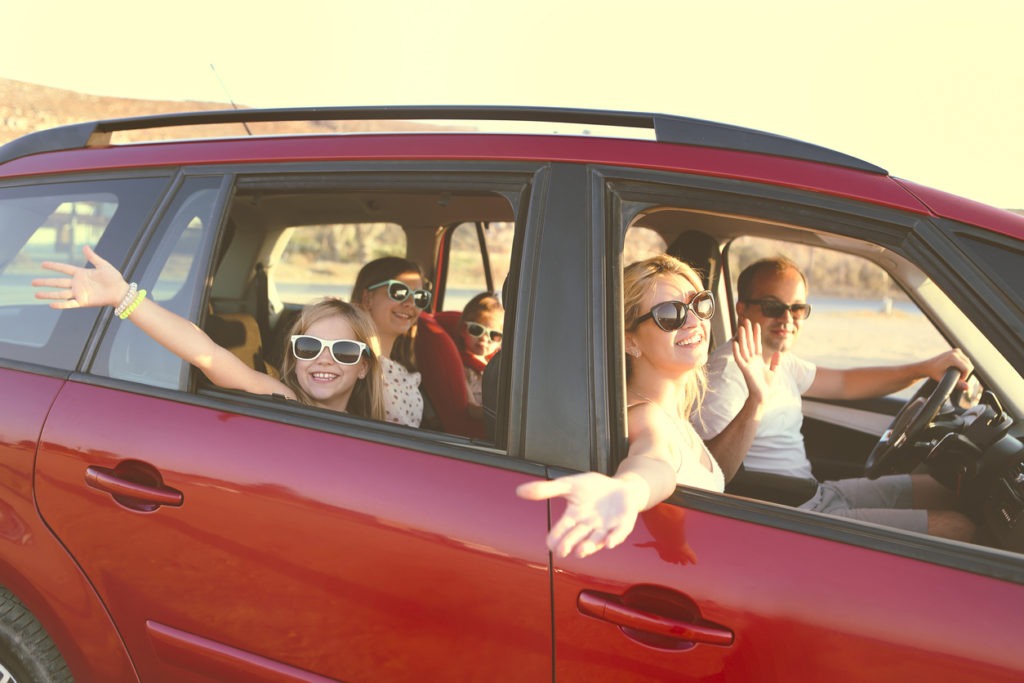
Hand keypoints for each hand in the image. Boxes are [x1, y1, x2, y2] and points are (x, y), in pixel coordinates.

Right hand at [32, 245, 128, 309]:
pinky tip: (51, 304)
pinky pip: (70, 304)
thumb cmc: (114, 278)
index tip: (42, 264)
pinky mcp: (83, 301)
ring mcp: (79, 293)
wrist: (121, 291)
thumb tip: (84, 246)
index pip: (63, 269)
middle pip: (57, 282)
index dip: (53, 266)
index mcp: (81, 274)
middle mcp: (77, 284)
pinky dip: (61, 305)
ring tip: (36, 294)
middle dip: (45, 282)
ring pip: (60, 294)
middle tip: (32, 282)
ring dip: (48, 294)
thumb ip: (93, 257)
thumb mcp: (103, 265)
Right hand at [516, 472, 644, 558]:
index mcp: (574, 518)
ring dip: (589, 546)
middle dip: (569, 544)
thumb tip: (519, 491)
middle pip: (577, 538)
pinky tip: (610, 542)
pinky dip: (615, 538)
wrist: (622, 488)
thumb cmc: (593, 488)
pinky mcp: (623, 524)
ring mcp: (606, 527)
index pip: (561, 530)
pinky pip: (618, 533)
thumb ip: (546, 490)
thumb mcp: (568, 485)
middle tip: (563, 551)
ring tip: (581, 550)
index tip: (550, 544)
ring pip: (596, 540)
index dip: (556, 537)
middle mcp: (589, 526)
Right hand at [732, 319, 778, 401]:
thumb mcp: (775, 372)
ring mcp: (747, 364)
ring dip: (742, 337)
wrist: (763, 396)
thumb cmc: (767, 386)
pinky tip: (735, 342)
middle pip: (749, 343)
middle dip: (748, 332)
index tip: (756, 324)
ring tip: (741, 327)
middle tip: (746, 320)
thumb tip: (779, 353)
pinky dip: (736, 351)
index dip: (756, 335)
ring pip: (744, 348)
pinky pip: (739, 359)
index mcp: (758, 360)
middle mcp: (751, 360)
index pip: (756, 344)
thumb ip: (776, 362)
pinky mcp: (744, 370)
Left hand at [926, 348, 973, 390]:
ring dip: (964, 370)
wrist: (927, 366)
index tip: (957, 379)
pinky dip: (963, 366)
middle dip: (965, 373)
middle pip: (969, 366)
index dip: (964, 377)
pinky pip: (966, 360)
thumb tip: (968, 387)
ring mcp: (957, 350)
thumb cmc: (934, 373)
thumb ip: (957, 384)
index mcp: (953, 357)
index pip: (967, 369)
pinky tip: (955, 369)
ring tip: (954, 373)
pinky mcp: (957, 351)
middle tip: (955, 377)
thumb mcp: (944, 379)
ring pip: (969, 363)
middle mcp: (956, 352)